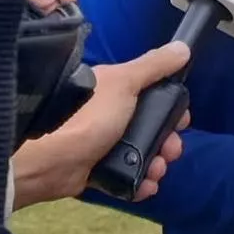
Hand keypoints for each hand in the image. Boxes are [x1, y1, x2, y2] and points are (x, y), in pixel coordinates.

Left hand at [12, 41, 190, 208]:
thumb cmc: (89, 115)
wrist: (52, 160)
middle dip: (168, 141)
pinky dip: (139, 182)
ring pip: (141, 153)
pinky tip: (146, 185)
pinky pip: (126, 176)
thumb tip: (182, 47)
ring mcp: (103, 143)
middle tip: (171, 151)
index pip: (153, 96)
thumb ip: (154, 65)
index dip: (171, 109)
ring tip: (157, 170)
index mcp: (115, 89)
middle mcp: (110, 114)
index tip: (182, 122)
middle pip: (151, 128)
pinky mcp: (97, 169)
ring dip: (156, 163)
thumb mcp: (125, 82)